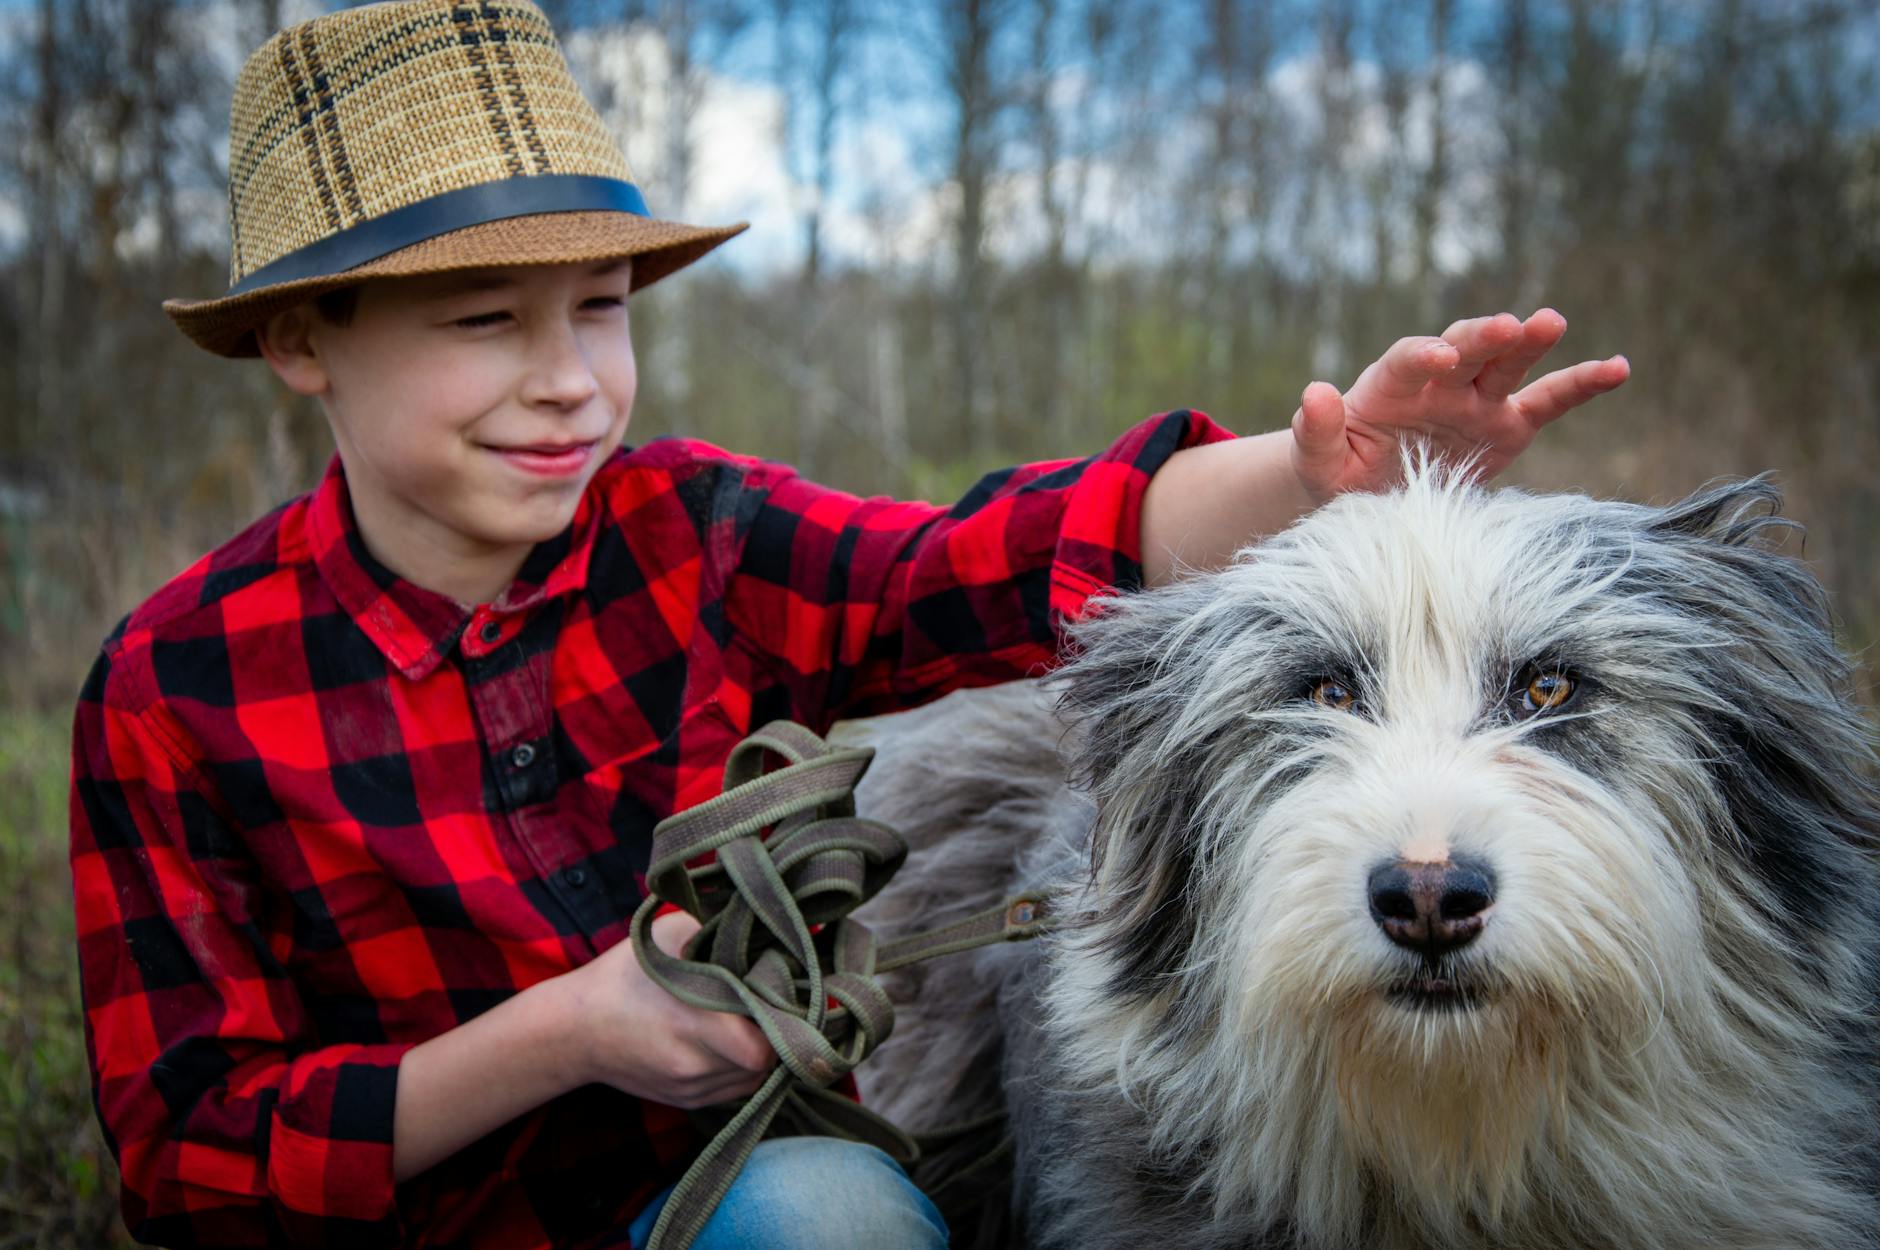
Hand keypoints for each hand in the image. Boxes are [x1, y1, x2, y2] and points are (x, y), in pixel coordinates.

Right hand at [561, 910, 776, 1108]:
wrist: (575, 1029)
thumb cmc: (625, 974)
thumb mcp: (671, 934)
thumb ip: (720, 934)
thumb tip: (767, 935)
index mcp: (693, 1023)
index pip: (763, 1046)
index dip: (778, 1022)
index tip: (777, 996)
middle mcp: (695, 1066)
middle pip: (764, 1064)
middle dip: (775, 1036)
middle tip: (771, 1005)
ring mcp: (690, 1090)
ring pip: (753, 1081)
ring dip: (760, 1054)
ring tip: (750, 1020)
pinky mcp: (687, 1102)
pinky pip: (734, 1090)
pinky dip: (742, 1068)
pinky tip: (731, 1040)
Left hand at [1289, 309, 1629, 502]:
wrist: (1365, 495)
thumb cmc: (1338, 475)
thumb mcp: (1318, 463)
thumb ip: (1316, 432)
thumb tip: (1313, 393)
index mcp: (1389, 389)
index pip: (1407, 363)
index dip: (1422, 357)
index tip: (1439, 358)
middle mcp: (1438, 385)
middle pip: (1463, 350)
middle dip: (1484, 338)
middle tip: (1509, 326)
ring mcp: (1476, 402)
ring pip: (1507, 365)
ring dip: (1529, 343)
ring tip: (1552, 322)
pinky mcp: (1507, 426)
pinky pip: (1549, 401)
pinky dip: (1581, 384)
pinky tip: (1618, 369)